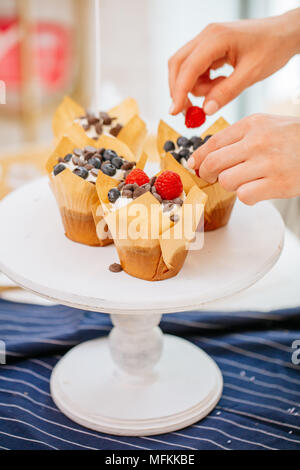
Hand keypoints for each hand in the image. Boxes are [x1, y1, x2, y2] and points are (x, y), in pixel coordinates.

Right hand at [168, 9, 299, 114]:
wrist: (284, 34)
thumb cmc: (272, 48)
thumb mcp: (251, 74)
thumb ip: (226, 92)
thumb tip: (205, 110)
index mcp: (216, 38)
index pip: (188, 67)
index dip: (179, 92)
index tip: (175, 112)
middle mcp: (207, 35)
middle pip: (178, 65)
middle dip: (180, 91)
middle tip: (191, 113)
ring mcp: (206, 40)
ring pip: (185, 68)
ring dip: (196, 87)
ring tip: (220, 90)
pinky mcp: (209, 47)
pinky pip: (196, 68)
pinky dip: (203, 82)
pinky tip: (221, 83)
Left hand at [187, 114, 299, 204]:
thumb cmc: (291, 139)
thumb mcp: (265, 126)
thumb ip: (237, 137)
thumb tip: (204, 156)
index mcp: (252, 124)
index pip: (214, 142)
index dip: (199, 157)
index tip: (194, 165)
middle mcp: (259, 142)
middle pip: (214, 163)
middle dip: (208, 173)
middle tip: (211, 177)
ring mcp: (268, 163)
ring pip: (227, 181)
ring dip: (231, 185)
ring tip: (244, 180)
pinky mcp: (278, 184)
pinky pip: (245, 196)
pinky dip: (247, 196)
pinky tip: (257, 189)